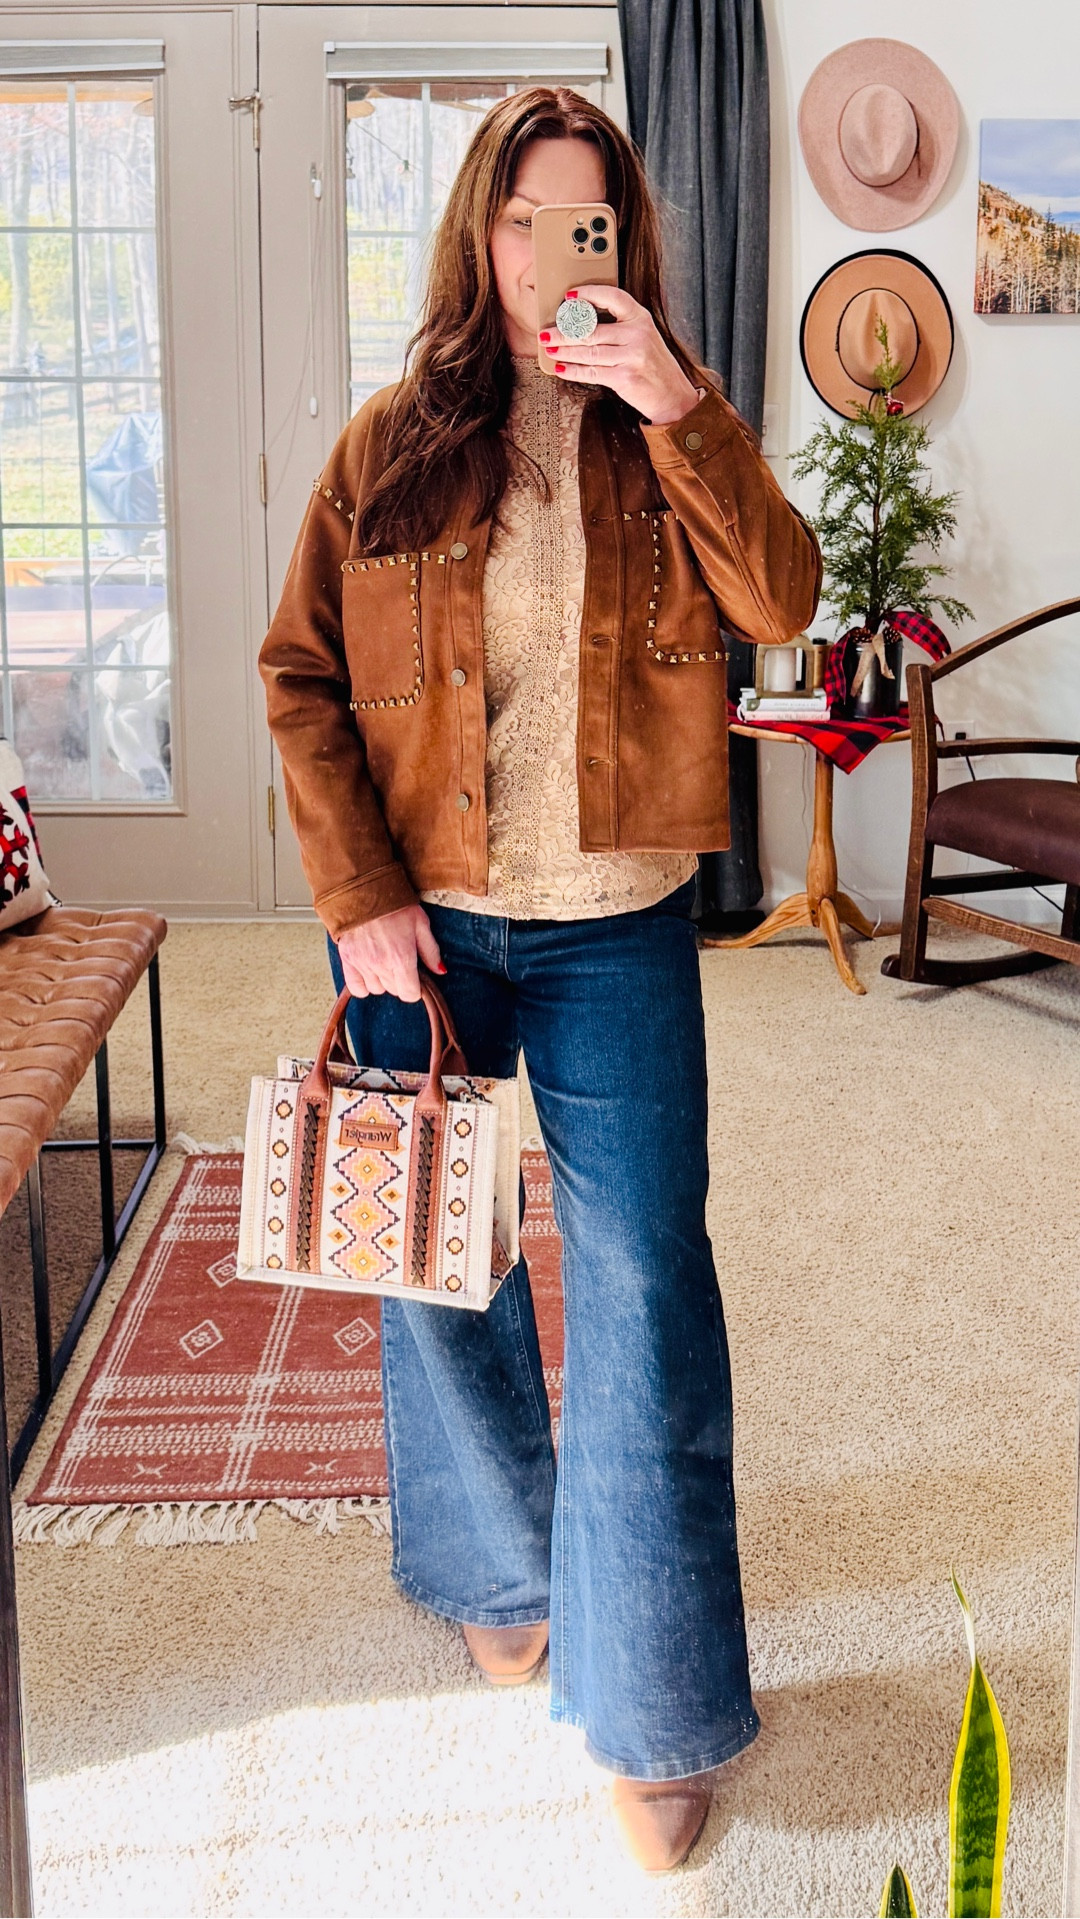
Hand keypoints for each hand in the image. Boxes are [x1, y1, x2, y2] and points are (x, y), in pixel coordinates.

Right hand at [337, 904, 443, 1001]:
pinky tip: (369, 971)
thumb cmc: (395, 905)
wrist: (365, 891)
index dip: (415, 988)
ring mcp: (362, 963)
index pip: (409, 994)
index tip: (414, 977)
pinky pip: (356, 988)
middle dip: (400, 980)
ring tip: (384, 961)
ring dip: (382, 980)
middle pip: (394, 991)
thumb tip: (440, 971)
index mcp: (402, 958)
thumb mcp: (421, 924)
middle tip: (400, 962)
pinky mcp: (347, 959)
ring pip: (376, 989)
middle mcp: (381, 965)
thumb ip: (431, 951)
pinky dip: (363, 984)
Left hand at [540, 285, 700, 424]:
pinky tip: (561, 367)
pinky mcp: (625, 377)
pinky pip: (591, 372)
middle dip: (564, 331)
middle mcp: (637, 334)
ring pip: (588, 351)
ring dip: (564, 350)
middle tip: (546, 331)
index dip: (589, 294)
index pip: (613, 297)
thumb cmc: (653, 365)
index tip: (570, 297)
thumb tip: (581, 323)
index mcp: (641, 318)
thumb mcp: (644, 337)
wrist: (673, 396)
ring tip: (549, 348)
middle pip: (592, 329)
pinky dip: (573, 370)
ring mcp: (632, 356)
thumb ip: (620, 326)